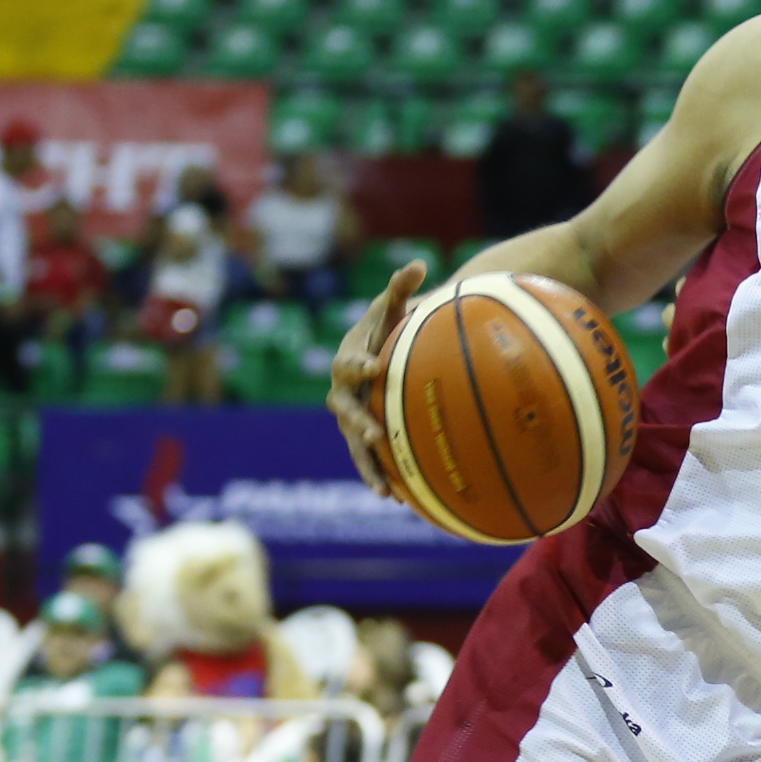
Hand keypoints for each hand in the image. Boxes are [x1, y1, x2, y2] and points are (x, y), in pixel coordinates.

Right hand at [326, 259, 426, 497]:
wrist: (378, 350)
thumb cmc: (388, 326)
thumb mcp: (393, 306)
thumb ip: (400, 287)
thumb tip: (418, 261)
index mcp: (348, 359)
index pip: (350, 362)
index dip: (359, 364)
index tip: (374, 367)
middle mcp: (342, 392)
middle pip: (344, 410)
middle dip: (357, 423)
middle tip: (373, 434)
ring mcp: (350, 417)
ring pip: (353, 444)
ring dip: (366, 465)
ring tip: (383, 489)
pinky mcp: (362, 437)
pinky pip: (368, 460)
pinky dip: (380, 476)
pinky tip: (401, 500)